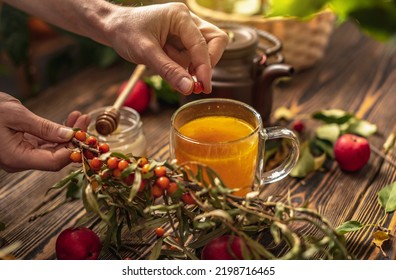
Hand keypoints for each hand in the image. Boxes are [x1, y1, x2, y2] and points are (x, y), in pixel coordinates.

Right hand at [0, 93, 89, 171]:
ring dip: (68, 134)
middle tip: (85, 121)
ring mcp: (21, 155)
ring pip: (52, 149)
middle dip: (74, 139)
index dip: (73, 152)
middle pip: (56, 156)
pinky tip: (68, 121)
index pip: (54, 162)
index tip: (86, 137)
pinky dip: (57, 132)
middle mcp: (20, 160)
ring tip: (80, 117)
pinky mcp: (21, 147)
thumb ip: (44, 127)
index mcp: (16, 158)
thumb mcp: (15, 115)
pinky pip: (44, 143)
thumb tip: (70, 135)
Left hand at [105, 3, 227, 93]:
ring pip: (206, 52)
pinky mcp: (182, 43)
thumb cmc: (126, 32)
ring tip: (177, 77)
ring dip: (195, 68)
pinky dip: (186, 70)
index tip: (204, 88)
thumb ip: (168, 70)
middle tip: (197, 84)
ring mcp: (186, 32)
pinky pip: (193, 59)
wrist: (113, 28)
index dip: (205, 67)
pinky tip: (173, 73)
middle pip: (215, 41)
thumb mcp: (145, 52)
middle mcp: (187, 22)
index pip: (202, 43)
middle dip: (208, 63)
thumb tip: (189, 88)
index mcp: (180, 17)